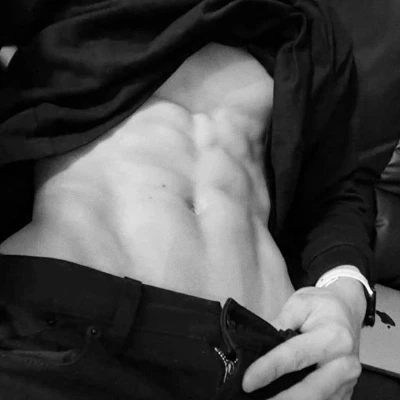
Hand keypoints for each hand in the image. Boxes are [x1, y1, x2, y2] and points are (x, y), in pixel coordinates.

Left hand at [242, 279, 365, 399]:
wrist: (348, 309)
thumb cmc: (321, 305)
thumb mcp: (298, 304)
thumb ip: (279, 324)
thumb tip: (258, 345)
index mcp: (334, 336)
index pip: (296, 356)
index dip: (269, 369)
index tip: (248, 382)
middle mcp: (345, 363)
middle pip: (312, 390)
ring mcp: (348, 381)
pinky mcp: (345, 392)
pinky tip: (281, 399)